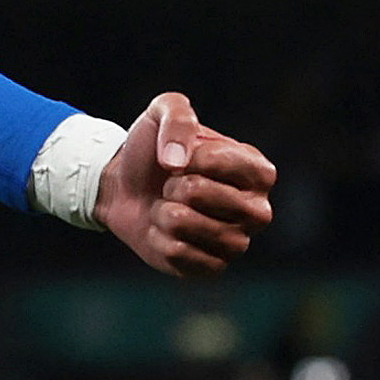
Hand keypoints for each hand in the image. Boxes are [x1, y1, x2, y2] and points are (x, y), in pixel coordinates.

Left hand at [95, 92, 275, 277]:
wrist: (123, 186)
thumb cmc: (152, 150)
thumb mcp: (162, 112)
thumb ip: (177, 116)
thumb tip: (177, 162)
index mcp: (257, 170)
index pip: (235, 164)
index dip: (198, 158)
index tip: (182, 156)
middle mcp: (257, 210)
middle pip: (208, 195)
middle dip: (176, 184)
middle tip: (172, 184)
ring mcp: (237, 242)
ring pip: (190, 226)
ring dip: (164, 211)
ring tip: (166, 206)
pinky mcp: (212, 267)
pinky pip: (180, 254)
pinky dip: (158, 239)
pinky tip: (162, 230)